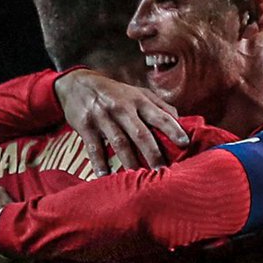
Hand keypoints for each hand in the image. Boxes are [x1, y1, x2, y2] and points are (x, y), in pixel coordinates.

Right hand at [54, 68, 188, 175]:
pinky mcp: (86, 125)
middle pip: (141, 133)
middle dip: (153, 153)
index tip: (185, 143)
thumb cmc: (114, 92)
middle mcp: (122, 108)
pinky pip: (94, 147)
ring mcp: (103, 116)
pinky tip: (105, 175)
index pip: (159, 116)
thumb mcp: (137, 92)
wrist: (77, 84)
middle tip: (162, 171)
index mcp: (138, 100)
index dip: (173, 129)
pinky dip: (99, 162)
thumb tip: (180, 120)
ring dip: (129, 161)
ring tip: (137, 178)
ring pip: (120, 142)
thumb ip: (159, 105)